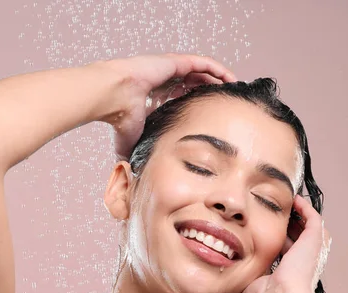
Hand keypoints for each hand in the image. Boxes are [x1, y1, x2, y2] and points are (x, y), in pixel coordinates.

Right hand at [101, 53, 236, 160]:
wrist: (115, 98)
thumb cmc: (120, 117)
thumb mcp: (129, 142)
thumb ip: (133, 154)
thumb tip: (130, 175)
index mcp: (157, 96)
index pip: (182, 98)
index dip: (197, 105)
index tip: (210, 117)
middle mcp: (166, 81)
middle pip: (195, 84)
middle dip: (210, 92)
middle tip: (225, 105)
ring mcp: (172, 70)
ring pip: (202, 72)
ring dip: (218, 80)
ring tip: (233, 90)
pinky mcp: (176, 62)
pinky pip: (203, 63)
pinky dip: (218, 69)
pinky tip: (230, 78)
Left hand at [238, 194, 331, 292]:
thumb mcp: (248, 287)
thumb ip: (242, 279)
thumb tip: (231, 278)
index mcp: (288, 271)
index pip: (284, 250)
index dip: (274, 238)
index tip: (261, 227)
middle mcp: (301, 260)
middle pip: (296, 236)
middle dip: (286, 224)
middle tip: (273, 212)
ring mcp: (310, 250)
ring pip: (307, 226)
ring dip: (297, 214)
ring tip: (285, 202)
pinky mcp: (315, 239)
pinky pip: (313, 218)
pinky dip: (305, 207)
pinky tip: (293, 199)